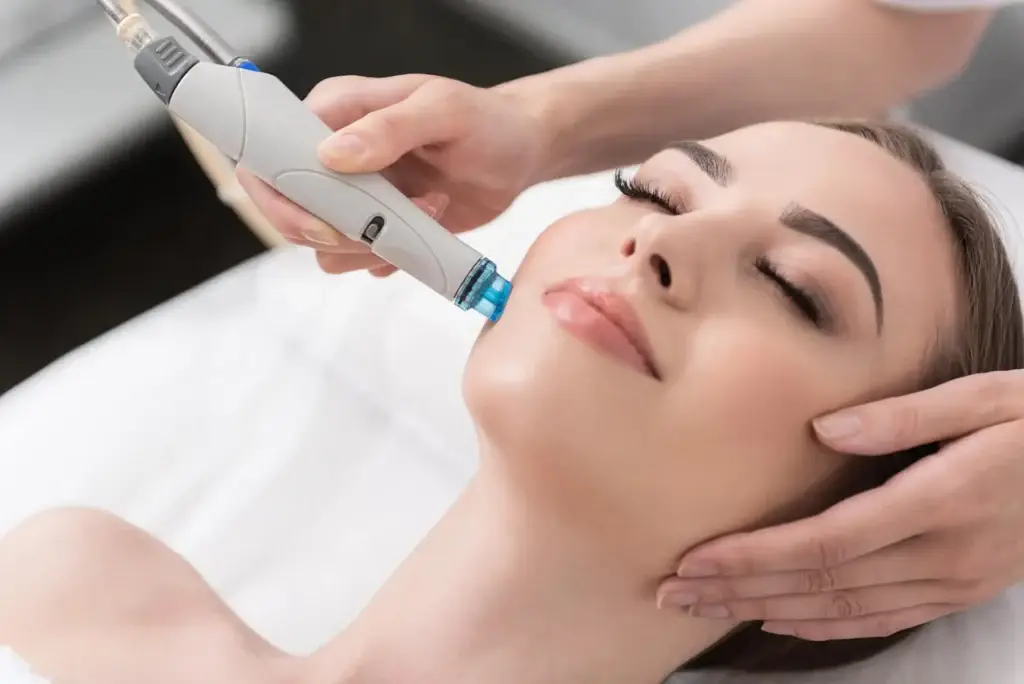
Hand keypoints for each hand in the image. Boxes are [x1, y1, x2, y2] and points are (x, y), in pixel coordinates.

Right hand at [236, 74, 549, 275]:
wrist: (519, 153)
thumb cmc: (485, 120)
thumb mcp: (443, 110)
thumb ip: (389, 128)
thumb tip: (332, 153)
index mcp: (335, 112)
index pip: (269, 151)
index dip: (279, 194)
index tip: (322, 220)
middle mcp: (333, 155)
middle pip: (289, 209)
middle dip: (333, 231)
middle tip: (385, 225)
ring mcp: (353, 195)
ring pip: (324, 243)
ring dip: (372, 244)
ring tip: (427, 210)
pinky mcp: (377, 227)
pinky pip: (359, 258)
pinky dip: (392, 256)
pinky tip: (428, 228)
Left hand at [658, 370, 1023, 639]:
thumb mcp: (983, 398)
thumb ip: (903, 416)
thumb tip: (824, 429)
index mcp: (941, 501)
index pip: (825, 543)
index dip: (755, 557)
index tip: (696, 560)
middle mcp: (943, 554)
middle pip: (821, 584)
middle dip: (740, 590)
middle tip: (673, 592)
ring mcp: (954, 581)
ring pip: (844, 609)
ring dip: (768, 612)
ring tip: (707, 609)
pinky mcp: (960, 590)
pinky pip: (881, 620)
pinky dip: (824, 625)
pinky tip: (780, 622)